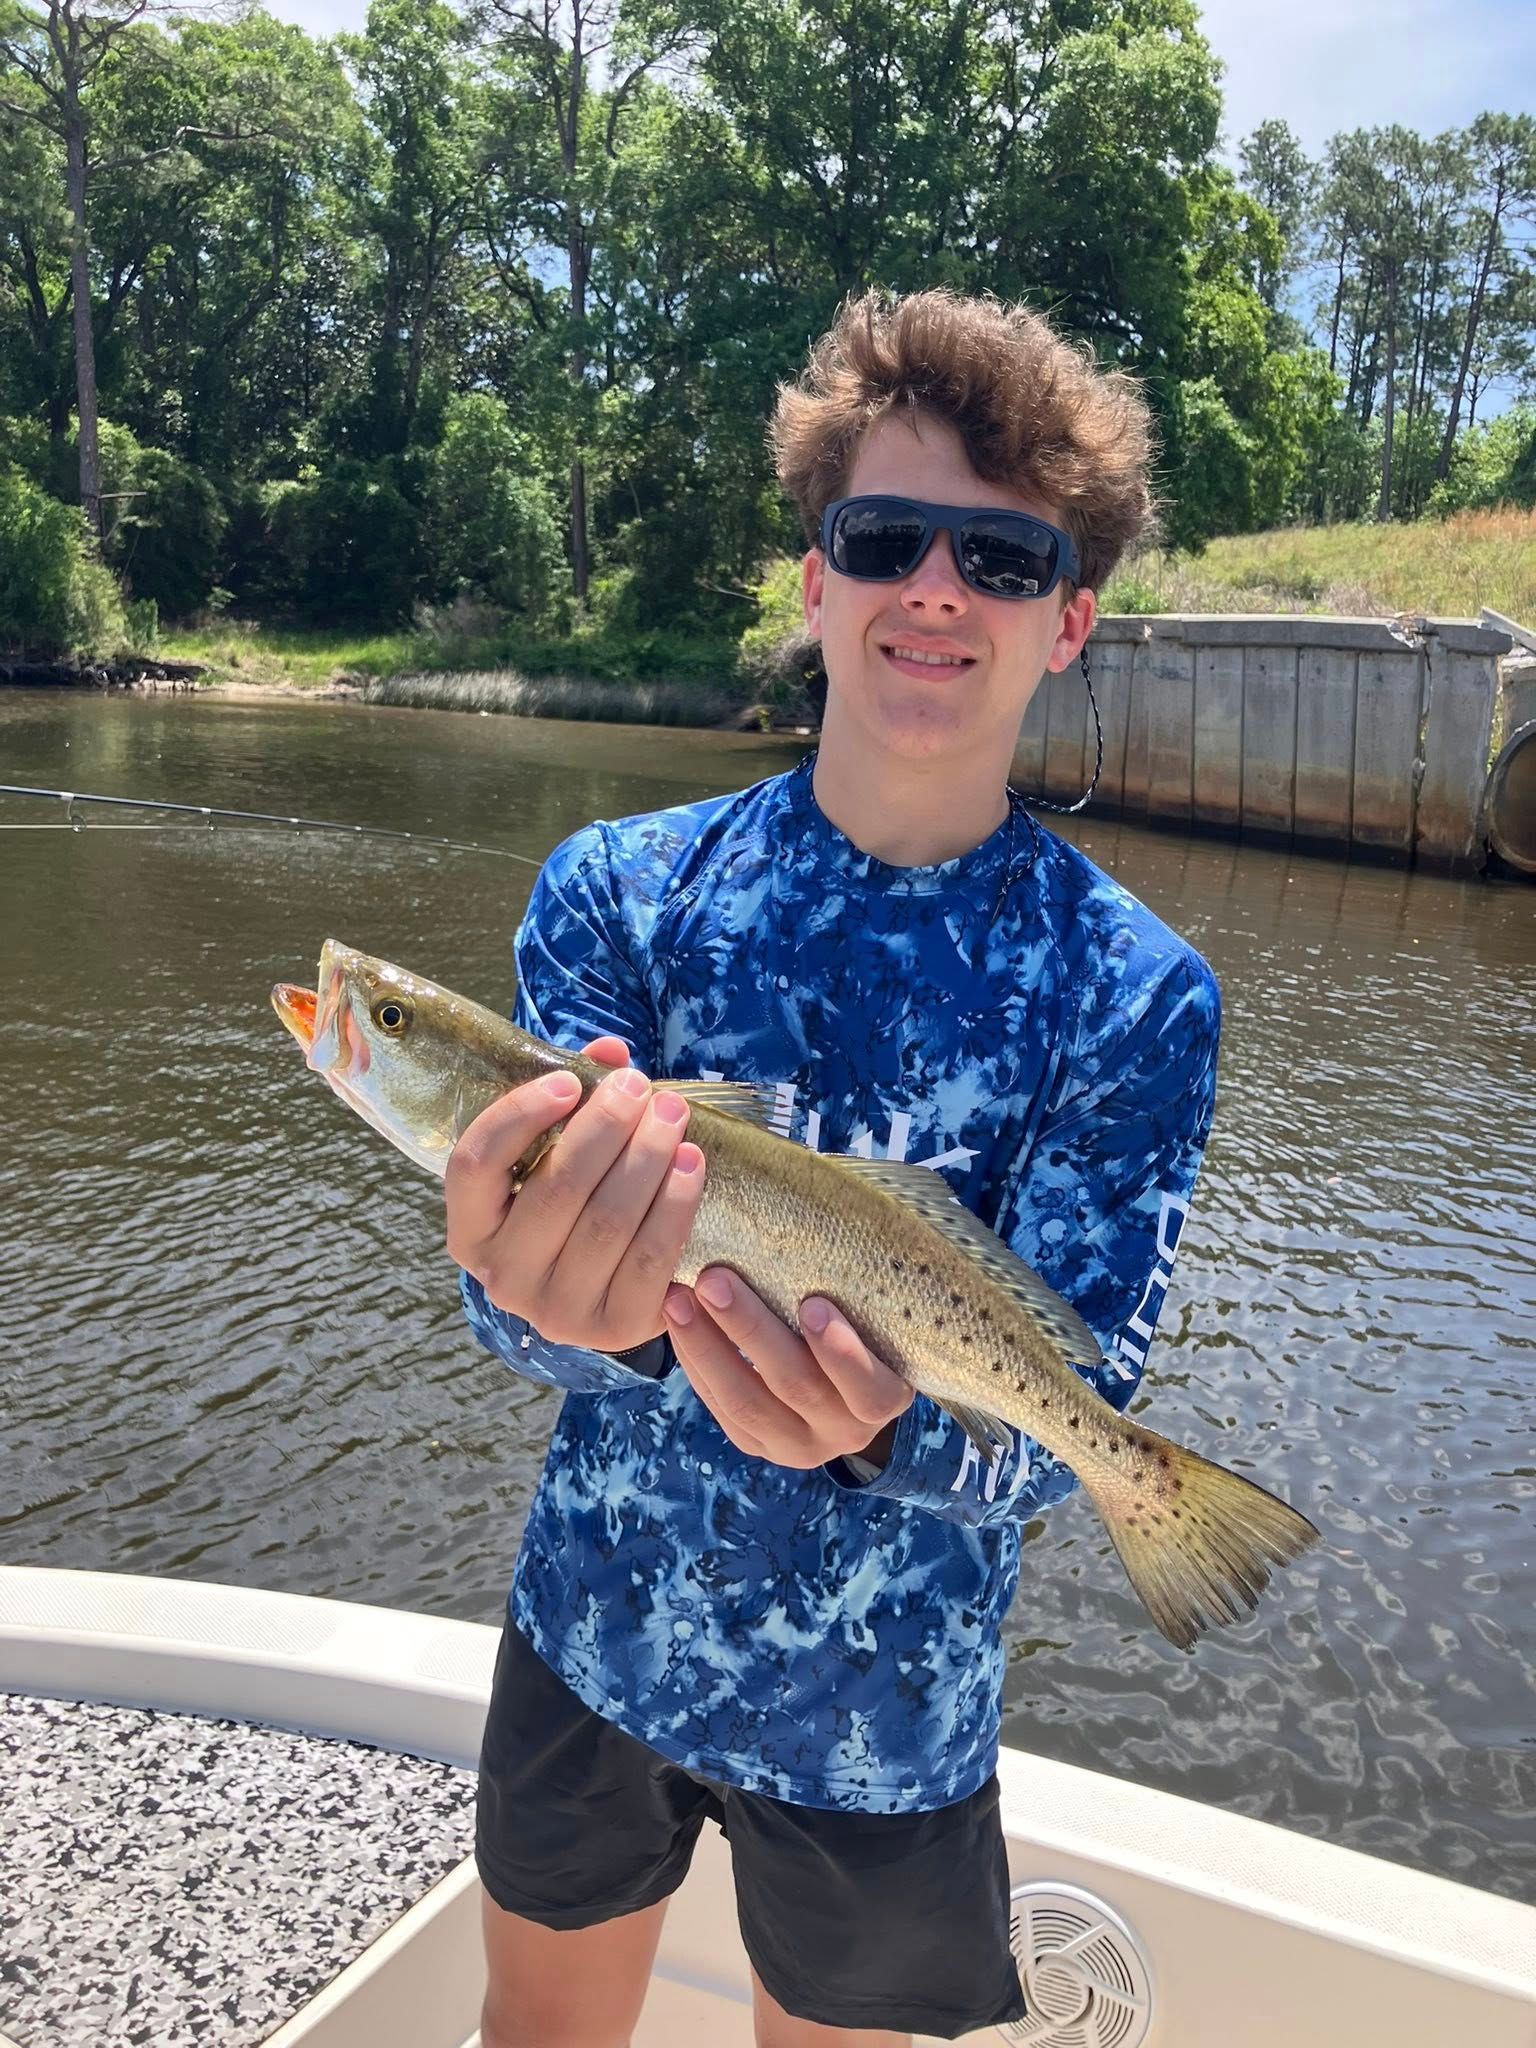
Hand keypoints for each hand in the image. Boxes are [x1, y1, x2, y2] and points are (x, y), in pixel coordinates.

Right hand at [444, 1036, 706, 1354]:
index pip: (476, 1165)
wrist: (604, 1290)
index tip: (569, 1081)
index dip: (519, 1116)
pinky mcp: (612, 1328)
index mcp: (470, 1229)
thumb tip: (610, 1051)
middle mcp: (501, 1276)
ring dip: (647, 1159)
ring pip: (607, 1222)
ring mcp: (555, 1310)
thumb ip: (573, 1101)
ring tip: (674, 1114)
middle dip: (606, 1128)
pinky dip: (675, 1205)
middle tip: (640, 1087)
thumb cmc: (572, 1205)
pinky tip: (691, 1164)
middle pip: (556, 1189)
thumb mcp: (555, 1156)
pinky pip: (650, 1259)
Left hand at [662, 1268, 912, 1469]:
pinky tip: (678, 1323)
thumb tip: (815, 1221)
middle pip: (796, 1385)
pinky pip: (721, 1409)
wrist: (842, 1387)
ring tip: (680, 1298)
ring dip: (708, 1346)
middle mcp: (845, 1432)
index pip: (870, 1388)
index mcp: (885, 1398)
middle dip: (750, 1329)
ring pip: (747, 1402)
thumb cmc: (861, 1330)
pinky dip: (697, 1363)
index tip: (811, 1303)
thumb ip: (850, 1294)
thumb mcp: (872, 1319)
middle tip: (715, 1279)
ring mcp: (798, 1445)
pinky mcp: (757, 1446)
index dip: (841, 1352)